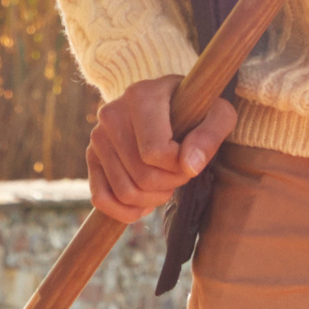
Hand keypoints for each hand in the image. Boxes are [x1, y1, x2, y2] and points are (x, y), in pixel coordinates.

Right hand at [87, 77, 235, 225]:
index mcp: (140, 96)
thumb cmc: (196, 109)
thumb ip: (210, 135)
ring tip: (166, 185)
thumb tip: (189, 167)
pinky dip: (125, 211)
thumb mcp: (217, 113)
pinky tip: (144, 203)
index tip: (190, 158)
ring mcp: (98, 137)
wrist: (168, 105)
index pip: (156, 153)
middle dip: (170, 185)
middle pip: (142, 176)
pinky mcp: (91, 157)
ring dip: (152, 199)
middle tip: (181, 174)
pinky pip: (101, 199)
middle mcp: (111, 114)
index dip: (179, 168)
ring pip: (125, 192)